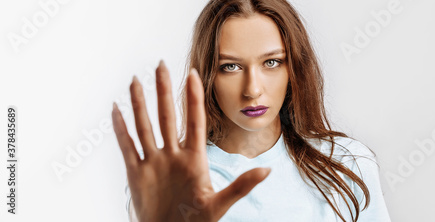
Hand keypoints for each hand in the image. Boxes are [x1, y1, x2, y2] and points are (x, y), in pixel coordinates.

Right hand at [112, 60, 271, 221]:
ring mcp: (153, 162)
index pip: (194, 121)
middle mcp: (173, 156)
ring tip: (136, 81)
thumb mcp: (218, 204)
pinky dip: (120, 129)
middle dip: (164, 90)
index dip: (193, 97)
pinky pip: (127, 146)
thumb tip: (267, 171)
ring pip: (145, 126)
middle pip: (167, 116)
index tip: (193, 73)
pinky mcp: (136, 173)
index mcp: (194, 160)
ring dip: (140, 104)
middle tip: (160, 64)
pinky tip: (116, 110)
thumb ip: (241, 186)